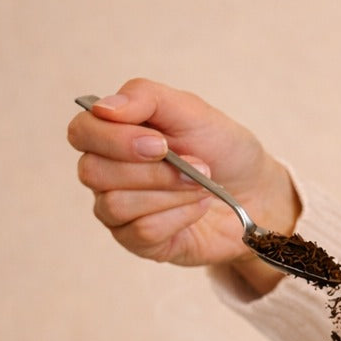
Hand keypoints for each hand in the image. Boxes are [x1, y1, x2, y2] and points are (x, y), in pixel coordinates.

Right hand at [67, 78, 297, 292]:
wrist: (258, 192)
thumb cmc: (222, 150)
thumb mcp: (193, 111)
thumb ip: (146, 97)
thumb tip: (103, 108)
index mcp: (113, 134)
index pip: (81, 132)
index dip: (115, 140)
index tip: (161, 143)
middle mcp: (107, 173)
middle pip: (94, 172)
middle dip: (152, 171)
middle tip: (197, 165)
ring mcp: (120, 211)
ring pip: (116, 205)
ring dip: (169, 193)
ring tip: (202, 186)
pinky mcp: (141, 242)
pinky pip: (142, 232)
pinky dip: (179, 216)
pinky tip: (199, 208)